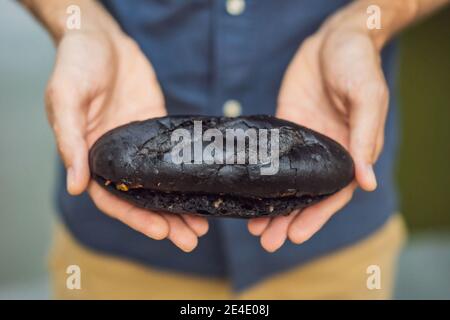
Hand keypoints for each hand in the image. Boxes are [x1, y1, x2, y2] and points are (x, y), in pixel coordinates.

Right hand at [45, 27, 206, 251]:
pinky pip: (174, 156)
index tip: (162, 232)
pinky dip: (187, 175)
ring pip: (161, 183)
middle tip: (191, 238)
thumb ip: (70, 141)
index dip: (136, 218)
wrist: (100, 37)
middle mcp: (116, 156)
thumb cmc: (76, 63)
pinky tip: (204, 187)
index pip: (112, 198)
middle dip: (165, 220)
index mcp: (90, 156)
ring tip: (203, 223)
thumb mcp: (66, 98)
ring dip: (180, 204)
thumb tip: (77, 186)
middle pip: (141, 198)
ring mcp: (138, 145)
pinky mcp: (157, 129)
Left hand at [248, 11, 388, 251]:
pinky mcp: (284, 127)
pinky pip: (270, 155)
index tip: (296, 235)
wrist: (334, 37)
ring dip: (271, 204)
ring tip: (253, 226)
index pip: (334, 193)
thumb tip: (366, 181)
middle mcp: (325, 152)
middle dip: (288, 219)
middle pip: (307, 194)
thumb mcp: (367, 97)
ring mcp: (302, 142)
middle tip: (268, 240)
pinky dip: (259, 175)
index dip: (317, 216)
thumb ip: (365, 137)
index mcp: (350, 151)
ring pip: (286, 181)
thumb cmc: (358, 63)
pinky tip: (245, 189)